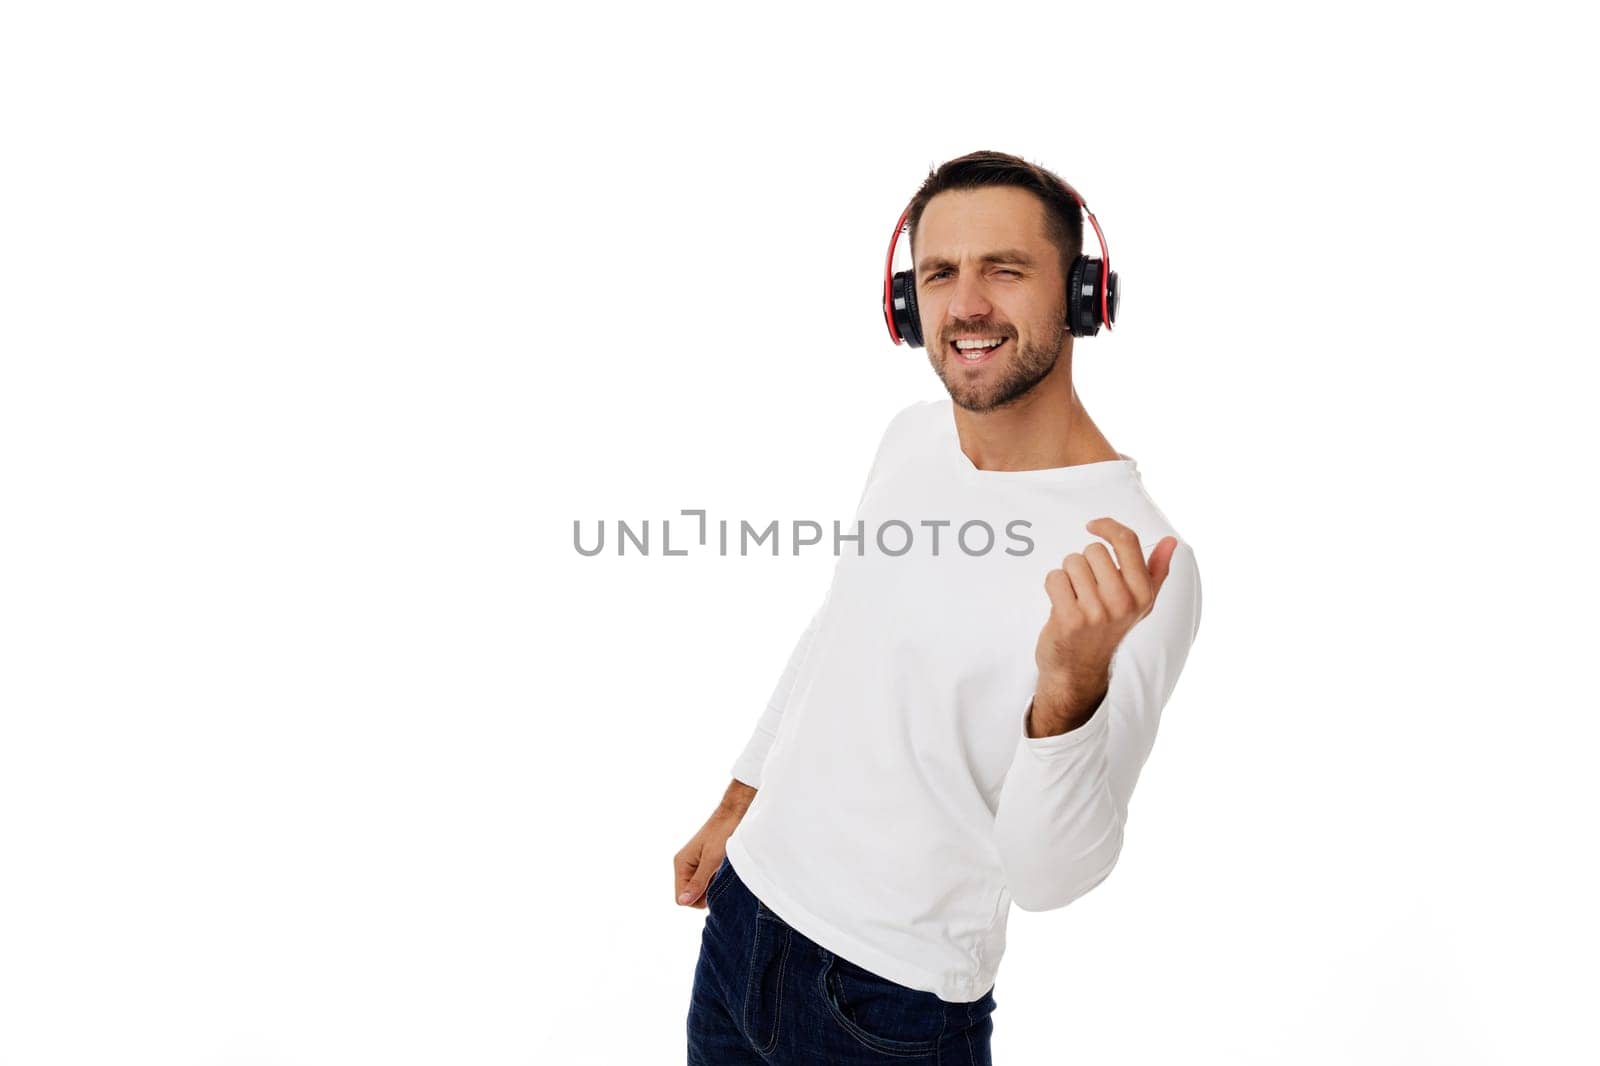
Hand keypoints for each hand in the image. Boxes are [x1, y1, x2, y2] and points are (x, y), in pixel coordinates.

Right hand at [673, 806, 744, 908]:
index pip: (681, 898)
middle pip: (690, 896)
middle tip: (720, 877)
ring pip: (701, 890)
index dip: (697, 899)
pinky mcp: (705, 863)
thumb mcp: (711, 860)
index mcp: (681, 864)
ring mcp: (695, 865)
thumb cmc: (723, 833)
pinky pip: (708, 881)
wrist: (735, 814)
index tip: (713, 886)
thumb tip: (682, 902)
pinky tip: (725, 870)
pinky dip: (717, 880)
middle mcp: (685, 866)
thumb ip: (698, 882)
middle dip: (706, 893)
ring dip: (713, 886)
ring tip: (723, 871)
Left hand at [1033, 518, 1177, 725]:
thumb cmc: (1107, 629)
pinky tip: (1061, 605)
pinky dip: (1053, 587)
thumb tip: (1170, 541)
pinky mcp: (1070, 619)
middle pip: (1093, 550)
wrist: (1079, 669)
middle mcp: (1123, 602)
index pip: (1126, 541)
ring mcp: (1097, 611)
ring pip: (1071, 562)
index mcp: (1143, 593)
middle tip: (1086, 589)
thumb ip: (1155, 571)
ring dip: (1068, 576)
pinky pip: (1054, 578)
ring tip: (1075, 598)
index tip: (1092, 526)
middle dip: (1084, 564)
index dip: (1107, 526)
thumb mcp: (1139, 604)